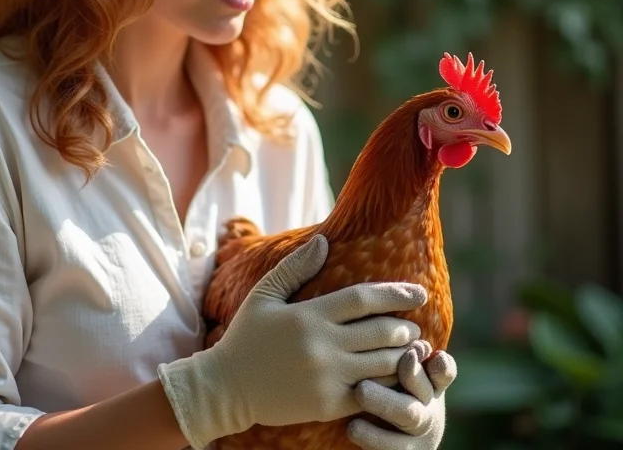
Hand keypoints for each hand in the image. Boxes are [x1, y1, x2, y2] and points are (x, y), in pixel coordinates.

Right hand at [157, 235, 427, 449]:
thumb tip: (323, 240)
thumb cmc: (246, 336)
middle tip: (414, 324)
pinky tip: (397, 379)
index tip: (420, 292)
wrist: (226, 388)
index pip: (363, 299)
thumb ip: (296, 267)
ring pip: (383, 365)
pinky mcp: (330, 405)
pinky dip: (390, 385)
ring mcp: (328, 378)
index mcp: (309, 316)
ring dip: (405, 356)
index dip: (395, 294)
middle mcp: (323, 346)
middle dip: (406, 327)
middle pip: (381, 332)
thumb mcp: (265, 295)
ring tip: (415, 350)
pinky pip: (372, 394)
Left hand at [346, 341, 457, 449]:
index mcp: (429, 380)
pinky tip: (353, 426)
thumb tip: (380, 293)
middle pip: (425, 388)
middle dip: (410, 372)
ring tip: (361, 390)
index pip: (443, 368)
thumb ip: (392, 337)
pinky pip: (391, 447)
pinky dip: (372, 436)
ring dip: (386, 400)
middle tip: (392, 358)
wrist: (396, 438)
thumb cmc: (388, 386)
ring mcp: (416, 430)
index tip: (422, 346)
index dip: (438, 361)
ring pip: (408, 414)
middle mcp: (428, 404)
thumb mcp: (396, 362)